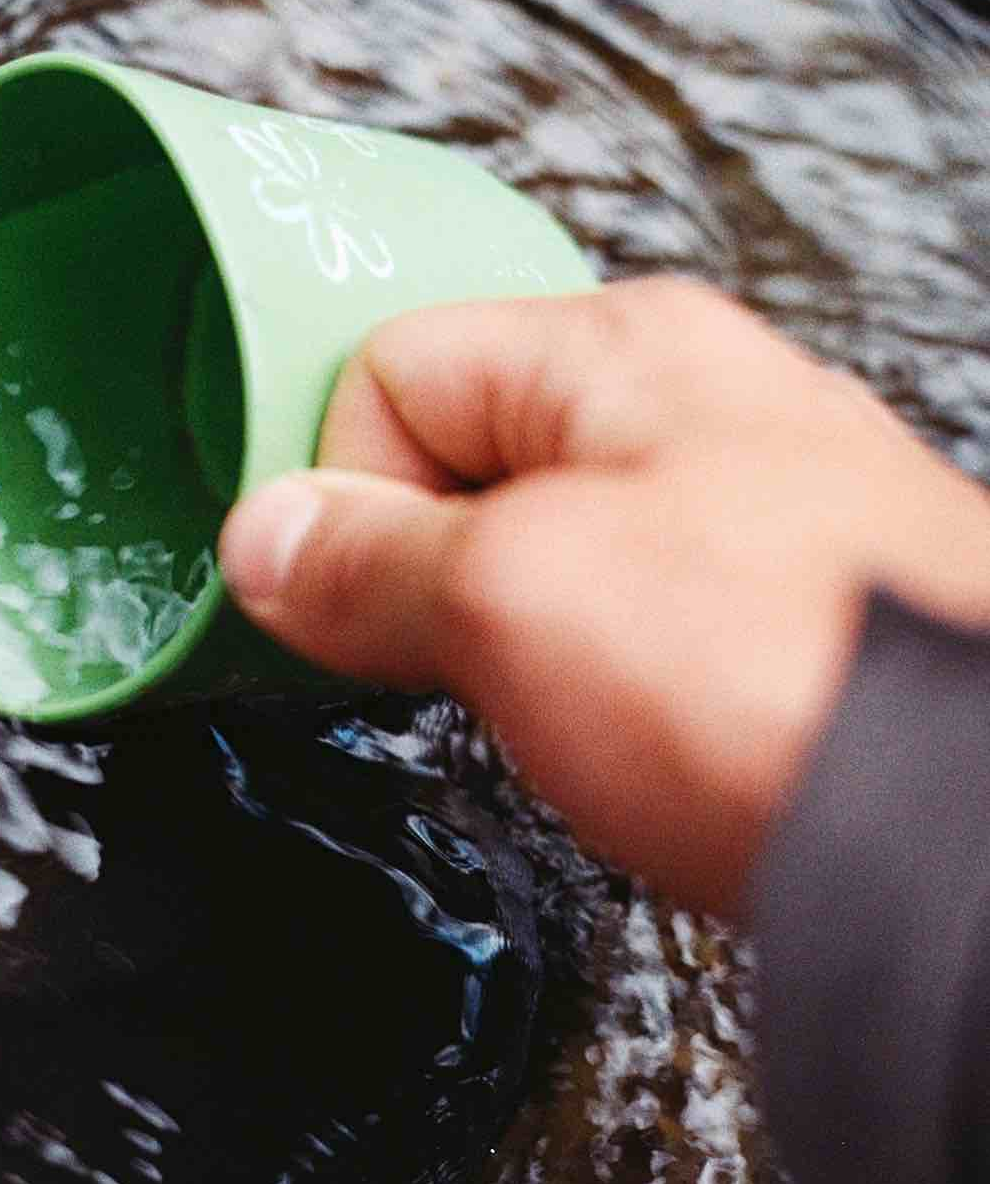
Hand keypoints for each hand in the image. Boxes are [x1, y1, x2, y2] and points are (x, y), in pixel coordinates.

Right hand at [220, 277, 989, 916]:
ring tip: (563, 712)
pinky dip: (596, 690)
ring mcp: (752, 518)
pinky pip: (624, 627)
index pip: (390, 369)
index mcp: (619, 351)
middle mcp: (694, 408)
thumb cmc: (785, 682)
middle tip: (457, 659)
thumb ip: (362, 561)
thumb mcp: (511, 598)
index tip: (342, 597)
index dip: (344, 489)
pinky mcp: (786, 625)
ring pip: (541, 557)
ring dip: (508, 642)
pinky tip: (632, 746)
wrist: (980, 833)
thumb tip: (265, 539)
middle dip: (423, 571)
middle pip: (462, 462)